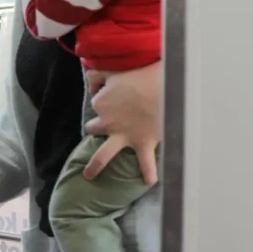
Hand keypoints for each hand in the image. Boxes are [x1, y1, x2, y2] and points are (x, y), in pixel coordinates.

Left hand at [84, 61, 161, 183]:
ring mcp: (124, 136)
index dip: (106, 98)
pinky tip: (150, 181)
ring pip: (103, 154)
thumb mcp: (112, 70)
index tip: (118, 93)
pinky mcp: (143, 143)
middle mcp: (107, 123)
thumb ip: (96, 76)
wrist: (164, 85)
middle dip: (97, 127)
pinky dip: (149, 172)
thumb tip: (91, 84)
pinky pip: (144, 162)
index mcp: (100, 104)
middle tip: (107, 125)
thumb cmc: (139, 73)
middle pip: (93, 128)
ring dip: (95, 166)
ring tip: (88, 175)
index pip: (97, 103)